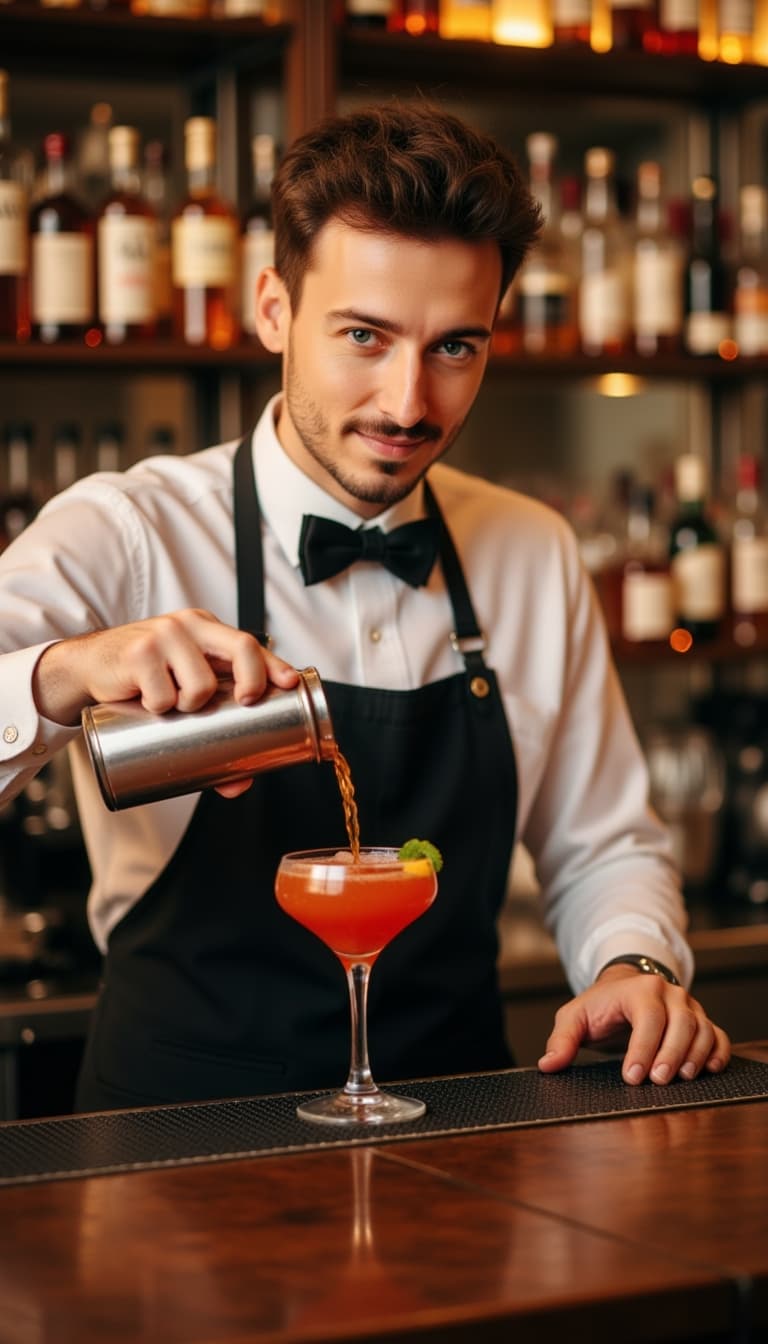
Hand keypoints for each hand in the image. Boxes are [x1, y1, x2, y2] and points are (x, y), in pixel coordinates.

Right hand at [33, 608, 298, 725]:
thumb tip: (238, 784)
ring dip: (193, 705)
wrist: (89, 665)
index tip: (289, 685)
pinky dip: (159, 707)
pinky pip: (163, 695)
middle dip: (253, 681)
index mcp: (207, 630)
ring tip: (176, 707)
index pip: (250, 643)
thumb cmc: (145, 678)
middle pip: (240, 648)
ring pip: (201, 683)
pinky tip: (148, 703)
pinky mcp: (137, 653)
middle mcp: (190, 626)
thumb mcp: (179, 690)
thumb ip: (210, 729)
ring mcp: (163, 636)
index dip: (274, 665)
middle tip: (245, 703)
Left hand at [537, 964, 730, 1085]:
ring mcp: (689, 1006)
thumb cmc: (600, 1006)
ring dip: (695, 1056)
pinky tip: (709, 1070)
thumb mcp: (575, 1017)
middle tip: (658, 1081)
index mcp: (639, 989)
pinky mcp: (702, 1021)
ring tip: (682, 1079)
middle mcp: (670, 994)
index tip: (632, 1076)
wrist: (624, 987)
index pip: (648, 1018)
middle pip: (681, 1023)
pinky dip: (718, 1053)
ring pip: (703, 1030)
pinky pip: (718, 1035)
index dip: (643, 1048)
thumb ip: (562, 1040)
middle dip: (670, 1054)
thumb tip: (548, 1065)